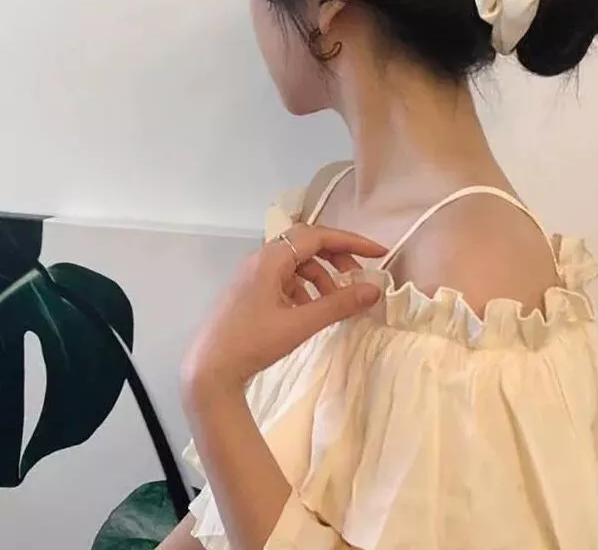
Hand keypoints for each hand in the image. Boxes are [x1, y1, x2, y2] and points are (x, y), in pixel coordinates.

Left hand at [182, 224, 384, 401]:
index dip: (351, 242)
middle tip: (359, 276)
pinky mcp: (250, 292)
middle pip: (307, 245)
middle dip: (337, 257)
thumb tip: (374, 289)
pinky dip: (304, 289)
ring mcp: (253, 275)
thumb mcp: (300, 324)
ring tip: (336, 302)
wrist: (207, 371)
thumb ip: (339, 304)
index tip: (378, 254)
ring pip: (297, 263)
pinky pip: (285, 279)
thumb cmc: (252, 343)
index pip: (318, 236)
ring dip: (321, 277)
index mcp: (271, 258)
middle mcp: (261, 259)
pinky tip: (310, 311)